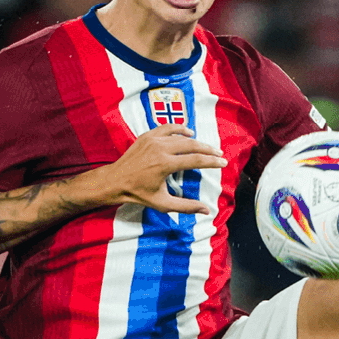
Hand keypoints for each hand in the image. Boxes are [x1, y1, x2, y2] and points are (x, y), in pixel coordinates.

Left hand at [97, 126, 225, 214]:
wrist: (115, 181)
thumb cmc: (137, 194)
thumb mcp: (162, 203)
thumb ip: (186, 206)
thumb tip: (206, 210)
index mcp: (165, 164)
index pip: (196, 160)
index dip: (212, 161)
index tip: (223, 162)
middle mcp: (160, 149)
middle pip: (192, 145)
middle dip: (208, 150)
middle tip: (219, 154)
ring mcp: (152, 140)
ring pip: (180, 136)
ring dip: (196, 140)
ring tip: (207, 147)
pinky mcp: (146, 136)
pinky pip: (167, 128)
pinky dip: (179, 129)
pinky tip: (188, 133)